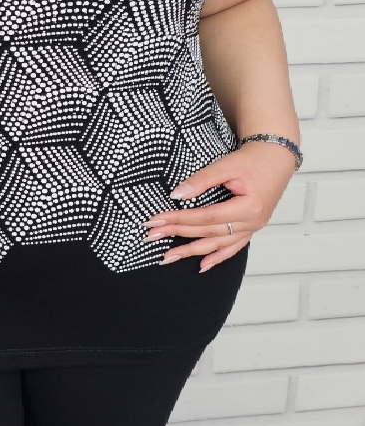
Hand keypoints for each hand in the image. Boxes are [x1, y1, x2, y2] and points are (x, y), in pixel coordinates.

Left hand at [142, 140, 297, 272]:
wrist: (275, 159)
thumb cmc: (253, 160)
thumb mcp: (226, 165)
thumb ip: (202, 180)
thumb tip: (177, 194)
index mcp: (248, 208)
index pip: (206, 217)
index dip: (179, 219)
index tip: (156, 220)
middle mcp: (251, 223)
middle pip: (208, 232)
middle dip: (177, 234)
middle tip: (151, 236)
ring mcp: (252, 228)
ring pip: (218, 245)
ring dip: (191, 251)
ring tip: (168, 257)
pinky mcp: (250, 228)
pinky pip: (232, 247)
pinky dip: (217, 257)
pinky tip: (202, 266)